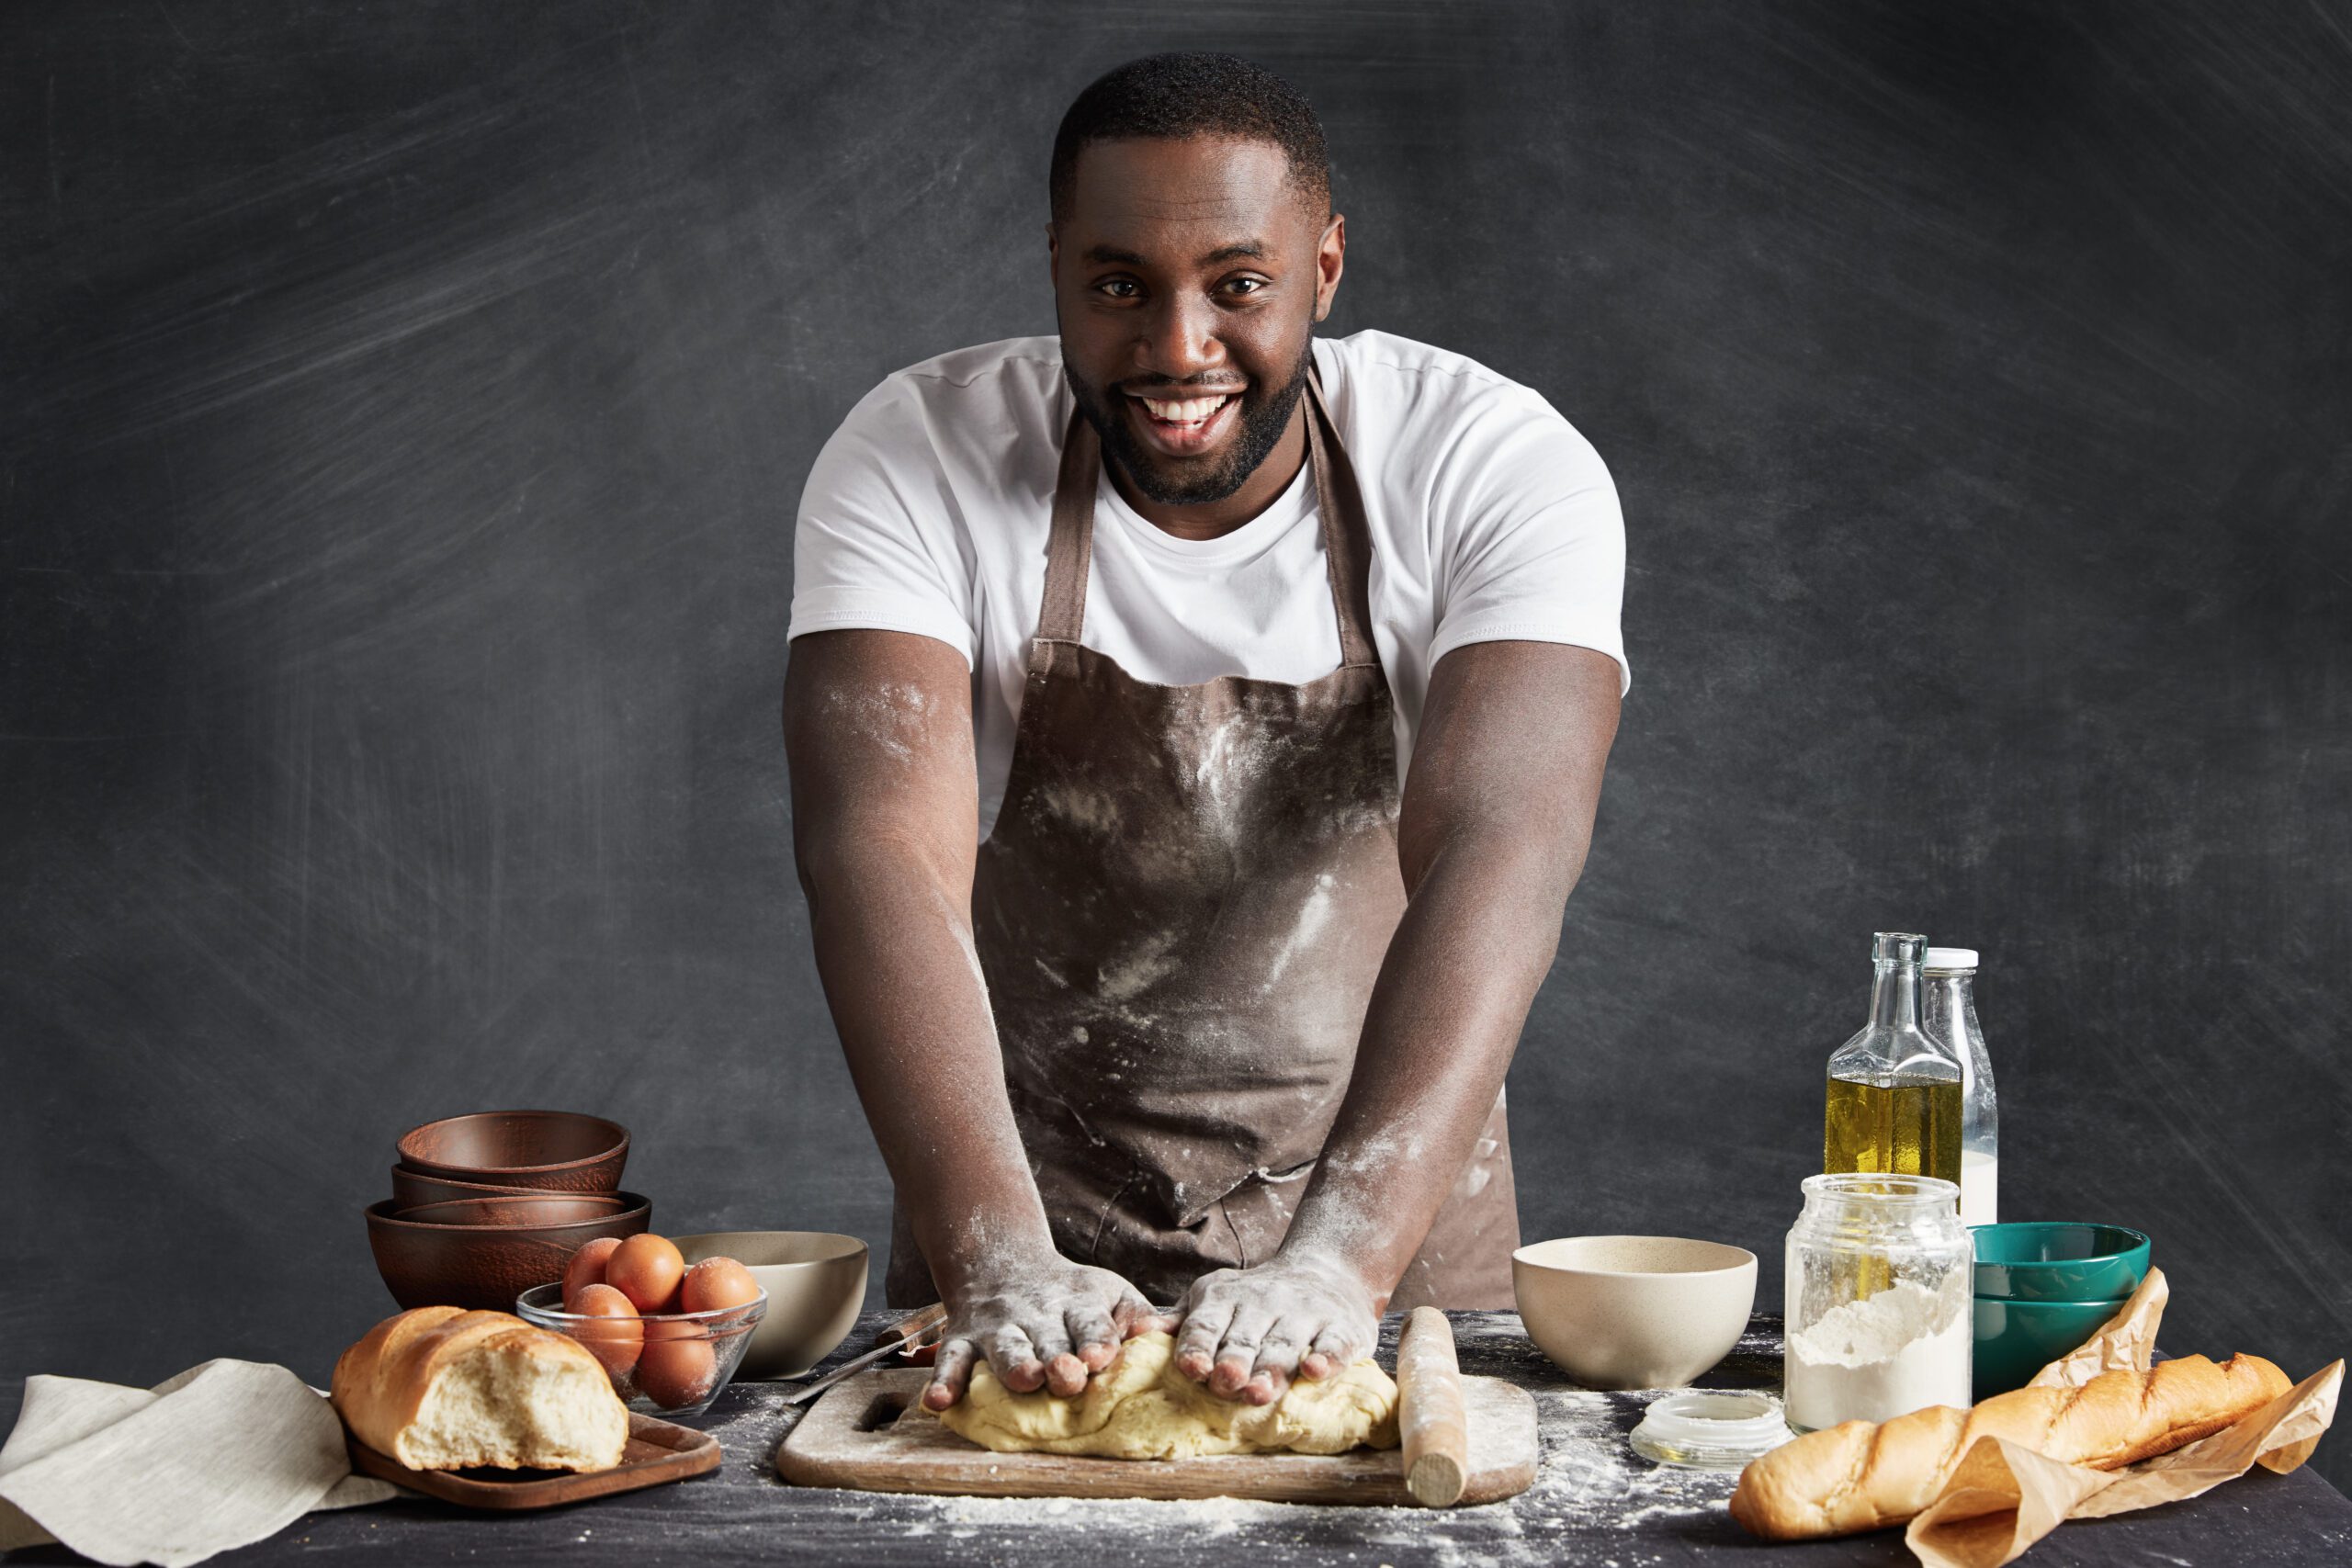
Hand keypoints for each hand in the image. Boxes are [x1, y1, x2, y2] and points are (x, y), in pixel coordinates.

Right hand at [922, 1252, 1173, 1410]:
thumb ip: (1136, 1315)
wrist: (1003, 1263)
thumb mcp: (1108, 1292)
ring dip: (1014, 1365)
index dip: (1096, 1339)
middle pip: (1049, 1340)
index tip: (1102, 1356)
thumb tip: (1168, 1331)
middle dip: (1058, 1360)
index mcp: (1077, 1303)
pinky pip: (950, 1359)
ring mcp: (998, 1328)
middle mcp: (1036, 1315)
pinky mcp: (963, 1338)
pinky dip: (943, 1380)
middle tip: (1068, 1376)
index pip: (1090, 1323)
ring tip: (1024, 1381)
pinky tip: (938, 1401)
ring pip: (1004, 1349)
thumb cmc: (1071, 1294)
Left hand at [1170, 1250, 1378, 1404]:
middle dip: (1234, 1362)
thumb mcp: (1217, 1300)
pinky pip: (1334, 1343)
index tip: (1192, 1369)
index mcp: (1225, 1297)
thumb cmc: (1258, 1300)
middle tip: (1225, 1384)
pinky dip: (1327, 1357)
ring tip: (1259, 1390)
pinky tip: (1316, 1370)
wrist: (1327, 1272)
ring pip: (1285, 1344)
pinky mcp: (1342, 1327)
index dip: (1199, 1347)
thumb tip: (1141, 1332)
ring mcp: (1305, 1313)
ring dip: (1272, 1367)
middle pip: (1244, 1339)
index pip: (1206, 1324)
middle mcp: (1264, 1302)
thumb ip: (1185, 1322)